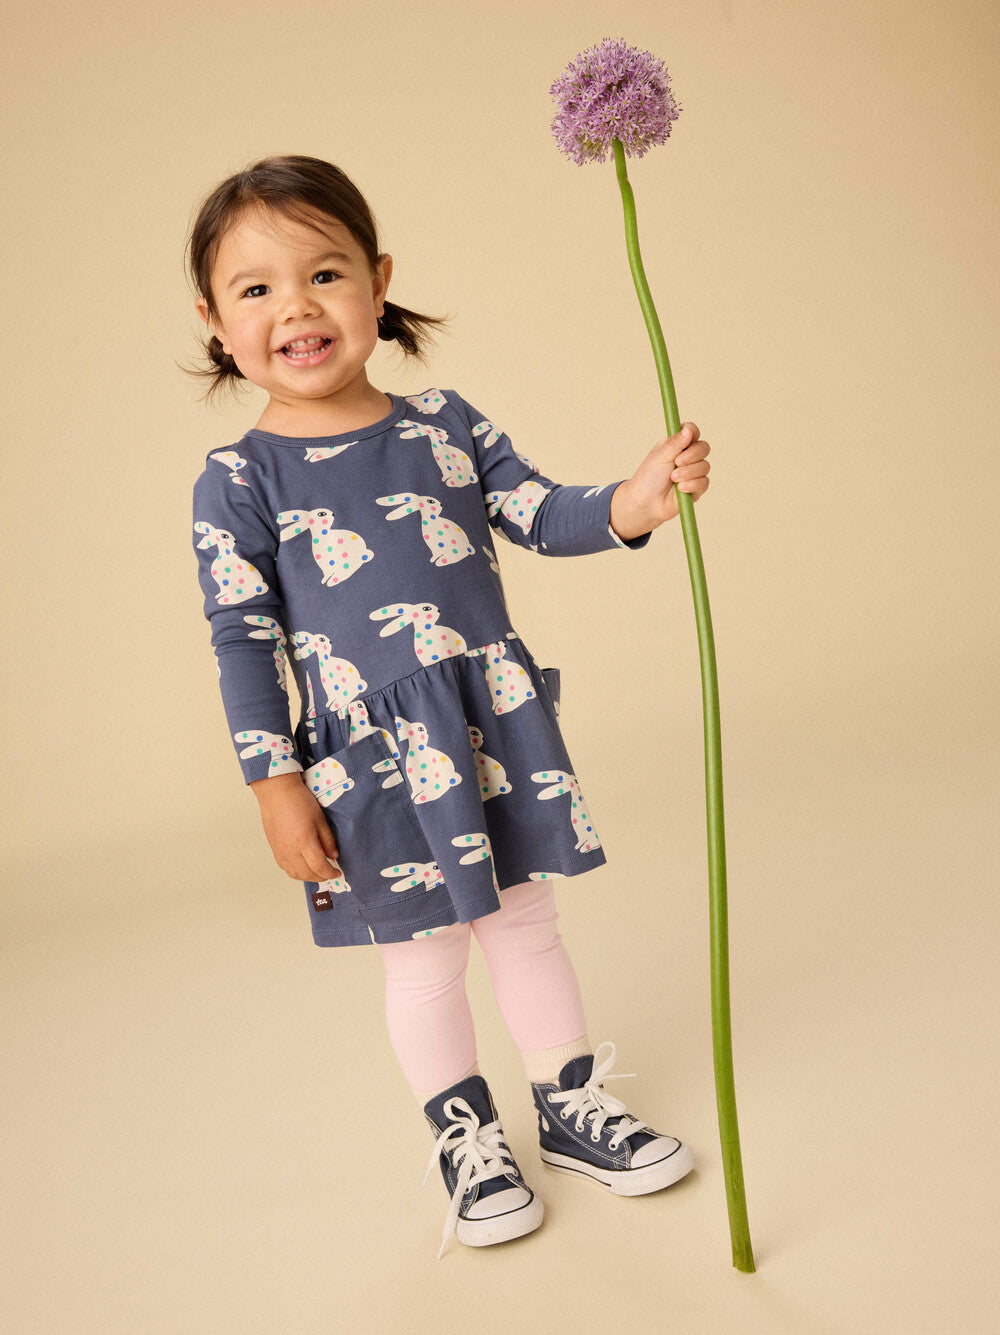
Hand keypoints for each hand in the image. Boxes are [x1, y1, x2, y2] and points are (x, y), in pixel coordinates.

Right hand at [253, 777, 342, 882]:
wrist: (277, 793)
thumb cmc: (298, 801)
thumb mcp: (320, 819)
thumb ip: (327, 840)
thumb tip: (333, 856)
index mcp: (304, 842)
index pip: (319, 867)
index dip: (330, 873)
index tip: (337, 873)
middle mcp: (290, 851)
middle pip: (307, 874)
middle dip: (321, 877)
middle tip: (330, 873)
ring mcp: (280, 851)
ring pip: (295, 874)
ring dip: (308, 877)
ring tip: (318, 871)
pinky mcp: (274, 849)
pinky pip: (285, 868)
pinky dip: (296, 872)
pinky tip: (303, 866)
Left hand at [609, 422, 710, 540]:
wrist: (646, 502)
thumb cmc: (649, 478)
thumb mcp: (660, 456)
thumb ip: (675, 443)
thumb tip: (689, 430)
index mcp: (677, 445)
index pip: (692, 432)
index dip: (693, 433)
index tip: (688, 437)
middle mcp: (687, 457)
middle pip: (703, 448)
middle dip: (692, 455)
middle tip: (677, 462)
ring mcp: (693, 472)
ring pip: (705, 466)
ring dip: (689, 472)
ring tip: (673, 478)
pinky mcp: (697, 488)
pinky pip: (704, 482)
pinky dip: (692, 485)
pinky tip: (680, 489)